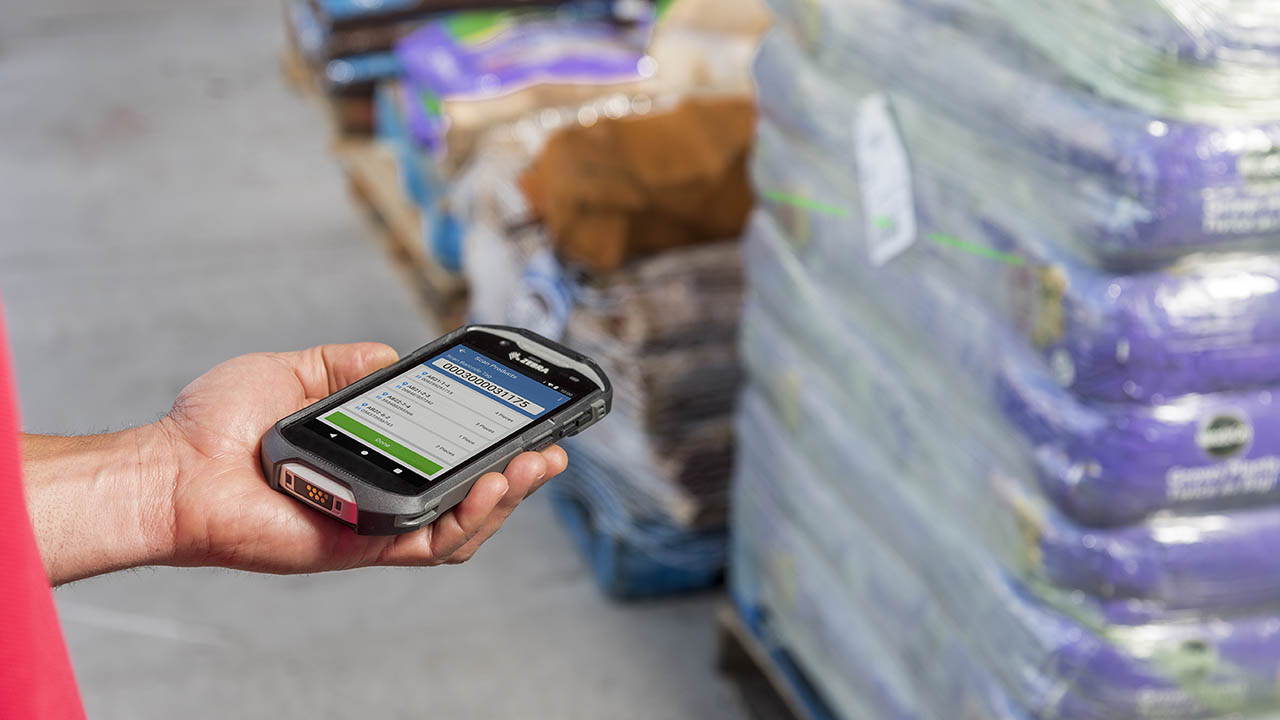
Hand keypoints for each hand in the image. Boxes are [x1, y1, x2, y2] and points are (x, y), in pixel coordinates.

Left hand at [23, 344, 566, 582]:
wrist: (172, 468)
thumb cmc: (218, 426)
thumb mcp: (293, 370)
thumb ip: (346, 364)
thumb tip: (393, 357)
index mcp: (368, 459)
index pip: (443, 459)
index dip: (489, 445)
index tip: (523, 418)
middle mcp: (378, 497)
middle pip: (467, 499)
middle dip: (519, 477)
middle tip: (552, 449)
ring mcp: (372, 525)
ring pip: (462, 528)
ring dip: (506, 499)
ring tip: (533, 466)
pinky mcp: (361, 545)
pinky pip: (431, 542)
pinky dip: (469, 518)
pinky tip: (490, 485)